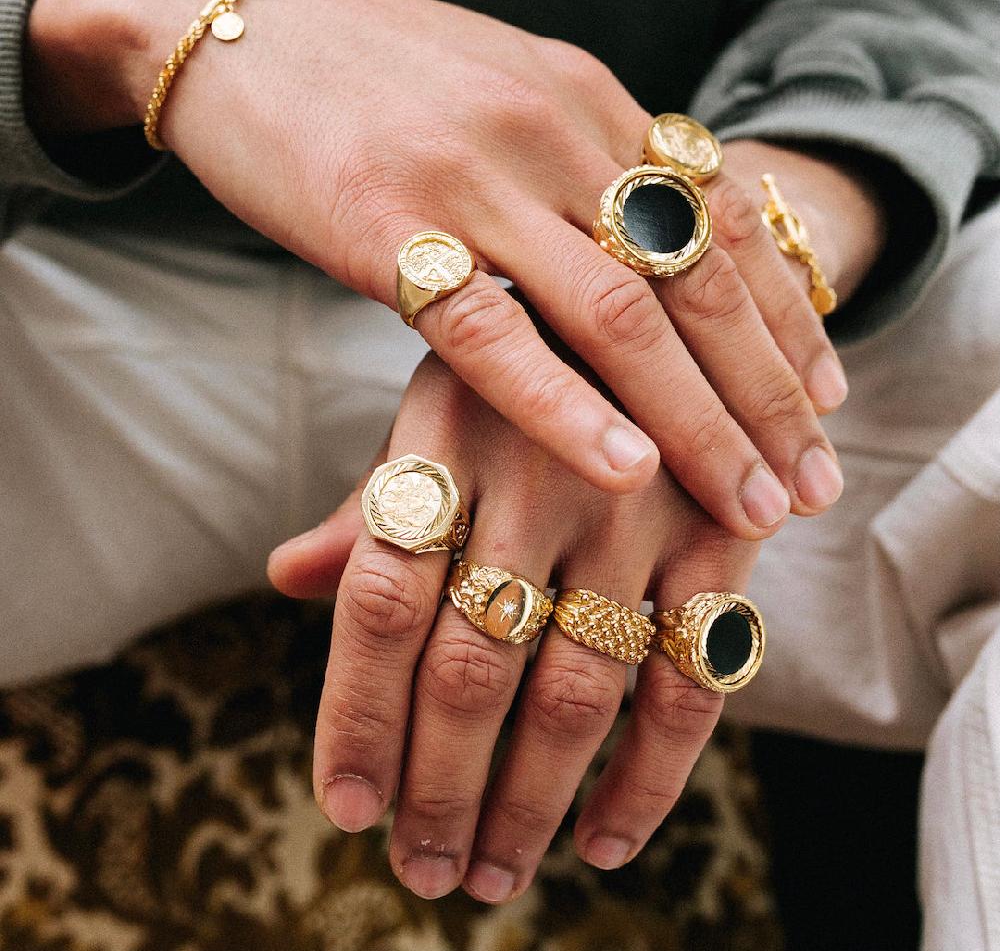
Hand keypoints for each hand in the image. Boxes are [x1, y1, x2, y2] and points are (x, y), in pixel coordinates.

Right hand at [26, 0, 877, 533]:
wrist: (238, 22)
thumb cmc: (378, 80)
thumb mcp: (509, 101)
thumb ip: (581, 168)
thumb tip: (646, 240)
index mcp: (590, 104)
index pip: (726, 224)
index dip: (786, 320)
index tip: (825, 403)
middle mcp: (554, 134)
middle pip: (696, 282)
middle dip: (765, 396)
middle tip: (813, 485)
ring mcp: (474, 179)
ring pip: (619, 315)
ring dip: (697, 421)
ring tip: (751, 505)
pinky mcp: (386, 227)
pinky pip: (493, 331)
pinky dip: (566, 407)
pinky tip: (625, 469)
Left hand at [267, 351, 759, 901]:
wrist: (666, 288)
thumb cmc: (527, 370)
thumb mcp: (439, 405)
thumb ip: (376, 502)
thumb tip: (286, 578)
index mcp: (449, 436)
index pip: (379, 603)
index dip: (356, 718)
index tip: (348, 810)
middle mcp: (539, 476)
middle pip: (471, 668)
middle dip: (441, 790)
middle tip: (424, 871)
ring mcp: (641, 510)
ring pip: (577, 694)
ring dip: (529, 806)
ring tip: (491, 876)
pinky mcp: (724, 536)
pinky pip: (692, 683)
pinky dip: (650, 779)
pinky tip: (605, 842)